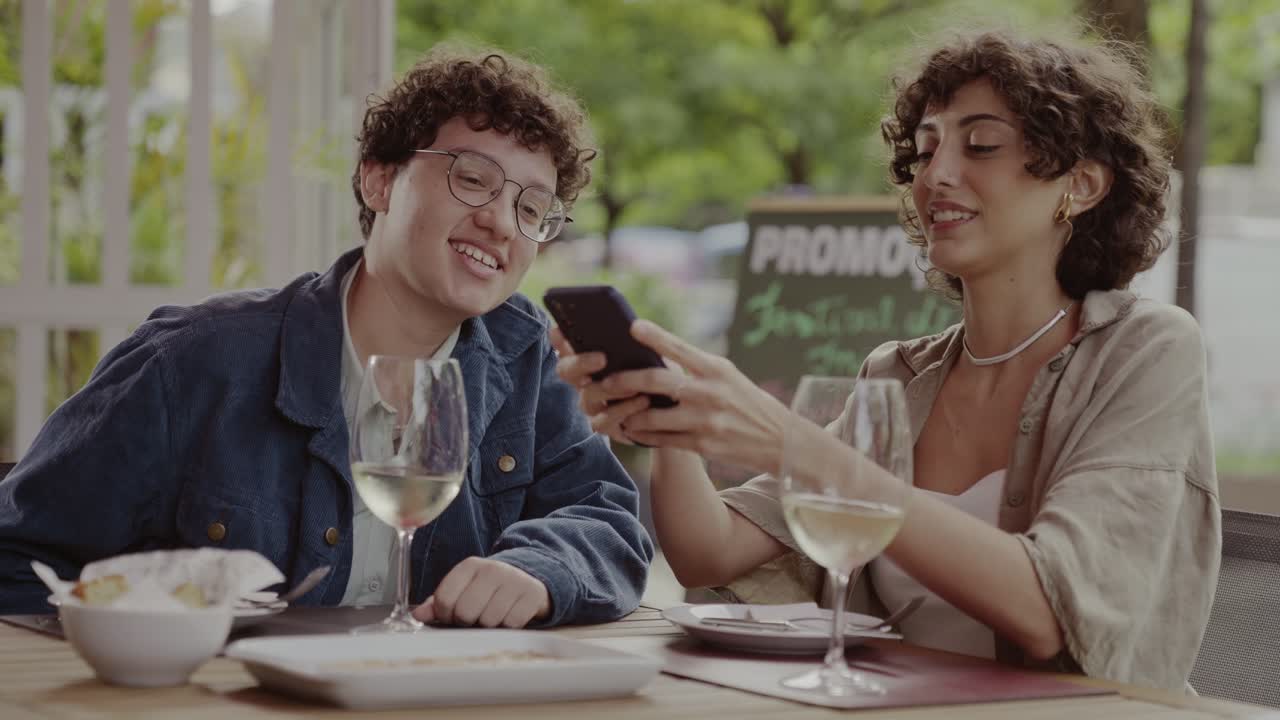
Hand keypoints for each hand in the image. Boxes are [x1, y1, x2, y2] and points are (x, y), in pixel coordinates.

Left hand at [412, 557, 550, 627]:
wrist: (527, 579)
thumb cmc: (488, 589)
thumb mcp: (463, 589)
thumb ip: (439, 602)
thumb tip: (417, 615)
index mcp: (469, 566)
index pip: (445, 599)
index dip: (446, 615)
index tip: (453, 615)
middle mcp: (491, 569)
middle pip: (465, 612)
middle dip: (468, 621)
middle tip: (475, 617)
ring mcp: (514, 580)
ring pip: (489, 620)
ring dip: (490, 625)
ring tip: (493, 615)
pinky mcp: (531, 594)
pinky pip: (512, 623)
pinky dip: (509, 626)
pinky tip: (509, 615)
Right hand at [549, 326, 650, 445]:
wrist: (669, 407)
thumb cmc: (654, 372)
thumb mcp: (645, 353)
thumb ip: (632, 341)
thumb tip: (632, 323)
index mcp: (588, 360)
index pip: (565, 347)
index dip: (559, 340)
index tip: (559, 330)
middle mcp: (583, 382)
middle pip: (566, 371)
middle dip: (581, 363)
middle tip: (602, 358)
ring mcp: (591, 405)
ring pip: (586, 397)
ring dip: (609, 390)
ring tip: (633, 384)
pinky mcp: (604, 425)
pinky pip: (603, 421)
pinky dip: (623, 410)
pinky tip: (643, 401)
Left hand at [601, 320, 792, 474]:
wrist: (780, 440)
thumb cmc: (748, 402)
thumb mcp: (728, 376)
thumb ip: (696, 367)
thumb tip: (659, 357)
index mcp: (716, 368)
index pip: (680, 348)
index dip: (654, 336)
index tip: (632, 326)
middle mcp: (709, 392)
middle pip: (656, 381)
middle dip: (624, 381)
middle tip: (606, 381)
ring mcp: (705, 420)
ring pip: (652, 416)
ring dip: (629, 415)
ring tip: (616, 412)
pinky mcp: (702, 445)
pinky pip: (662, 440)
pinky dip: (644, 436)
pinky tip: (634, 432)